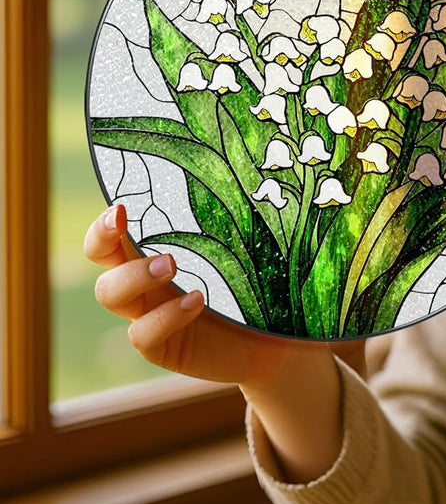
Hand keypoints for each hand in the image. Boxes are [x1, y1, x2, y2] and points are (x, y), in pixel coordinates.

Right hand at [85, 204, 366, 387]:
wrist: (286, 344)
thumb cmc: (273, 285)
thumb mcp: (263, 247)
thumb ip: (258, 215)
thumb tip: (282, 157)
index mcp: (167, 247)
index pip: (117, 231)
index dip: (106, 219)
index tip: (121, 204)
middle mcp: (150, 280)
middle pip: (100, 258)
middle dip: (102, 238)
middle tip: (125, 222)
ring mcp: (153, 314)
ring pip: (111, 295)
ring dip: (135, 275)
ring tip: (173, 264)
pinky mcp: (166, 347)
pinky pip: (143, 334)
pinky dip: (165, 316)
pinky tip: (196, 301)